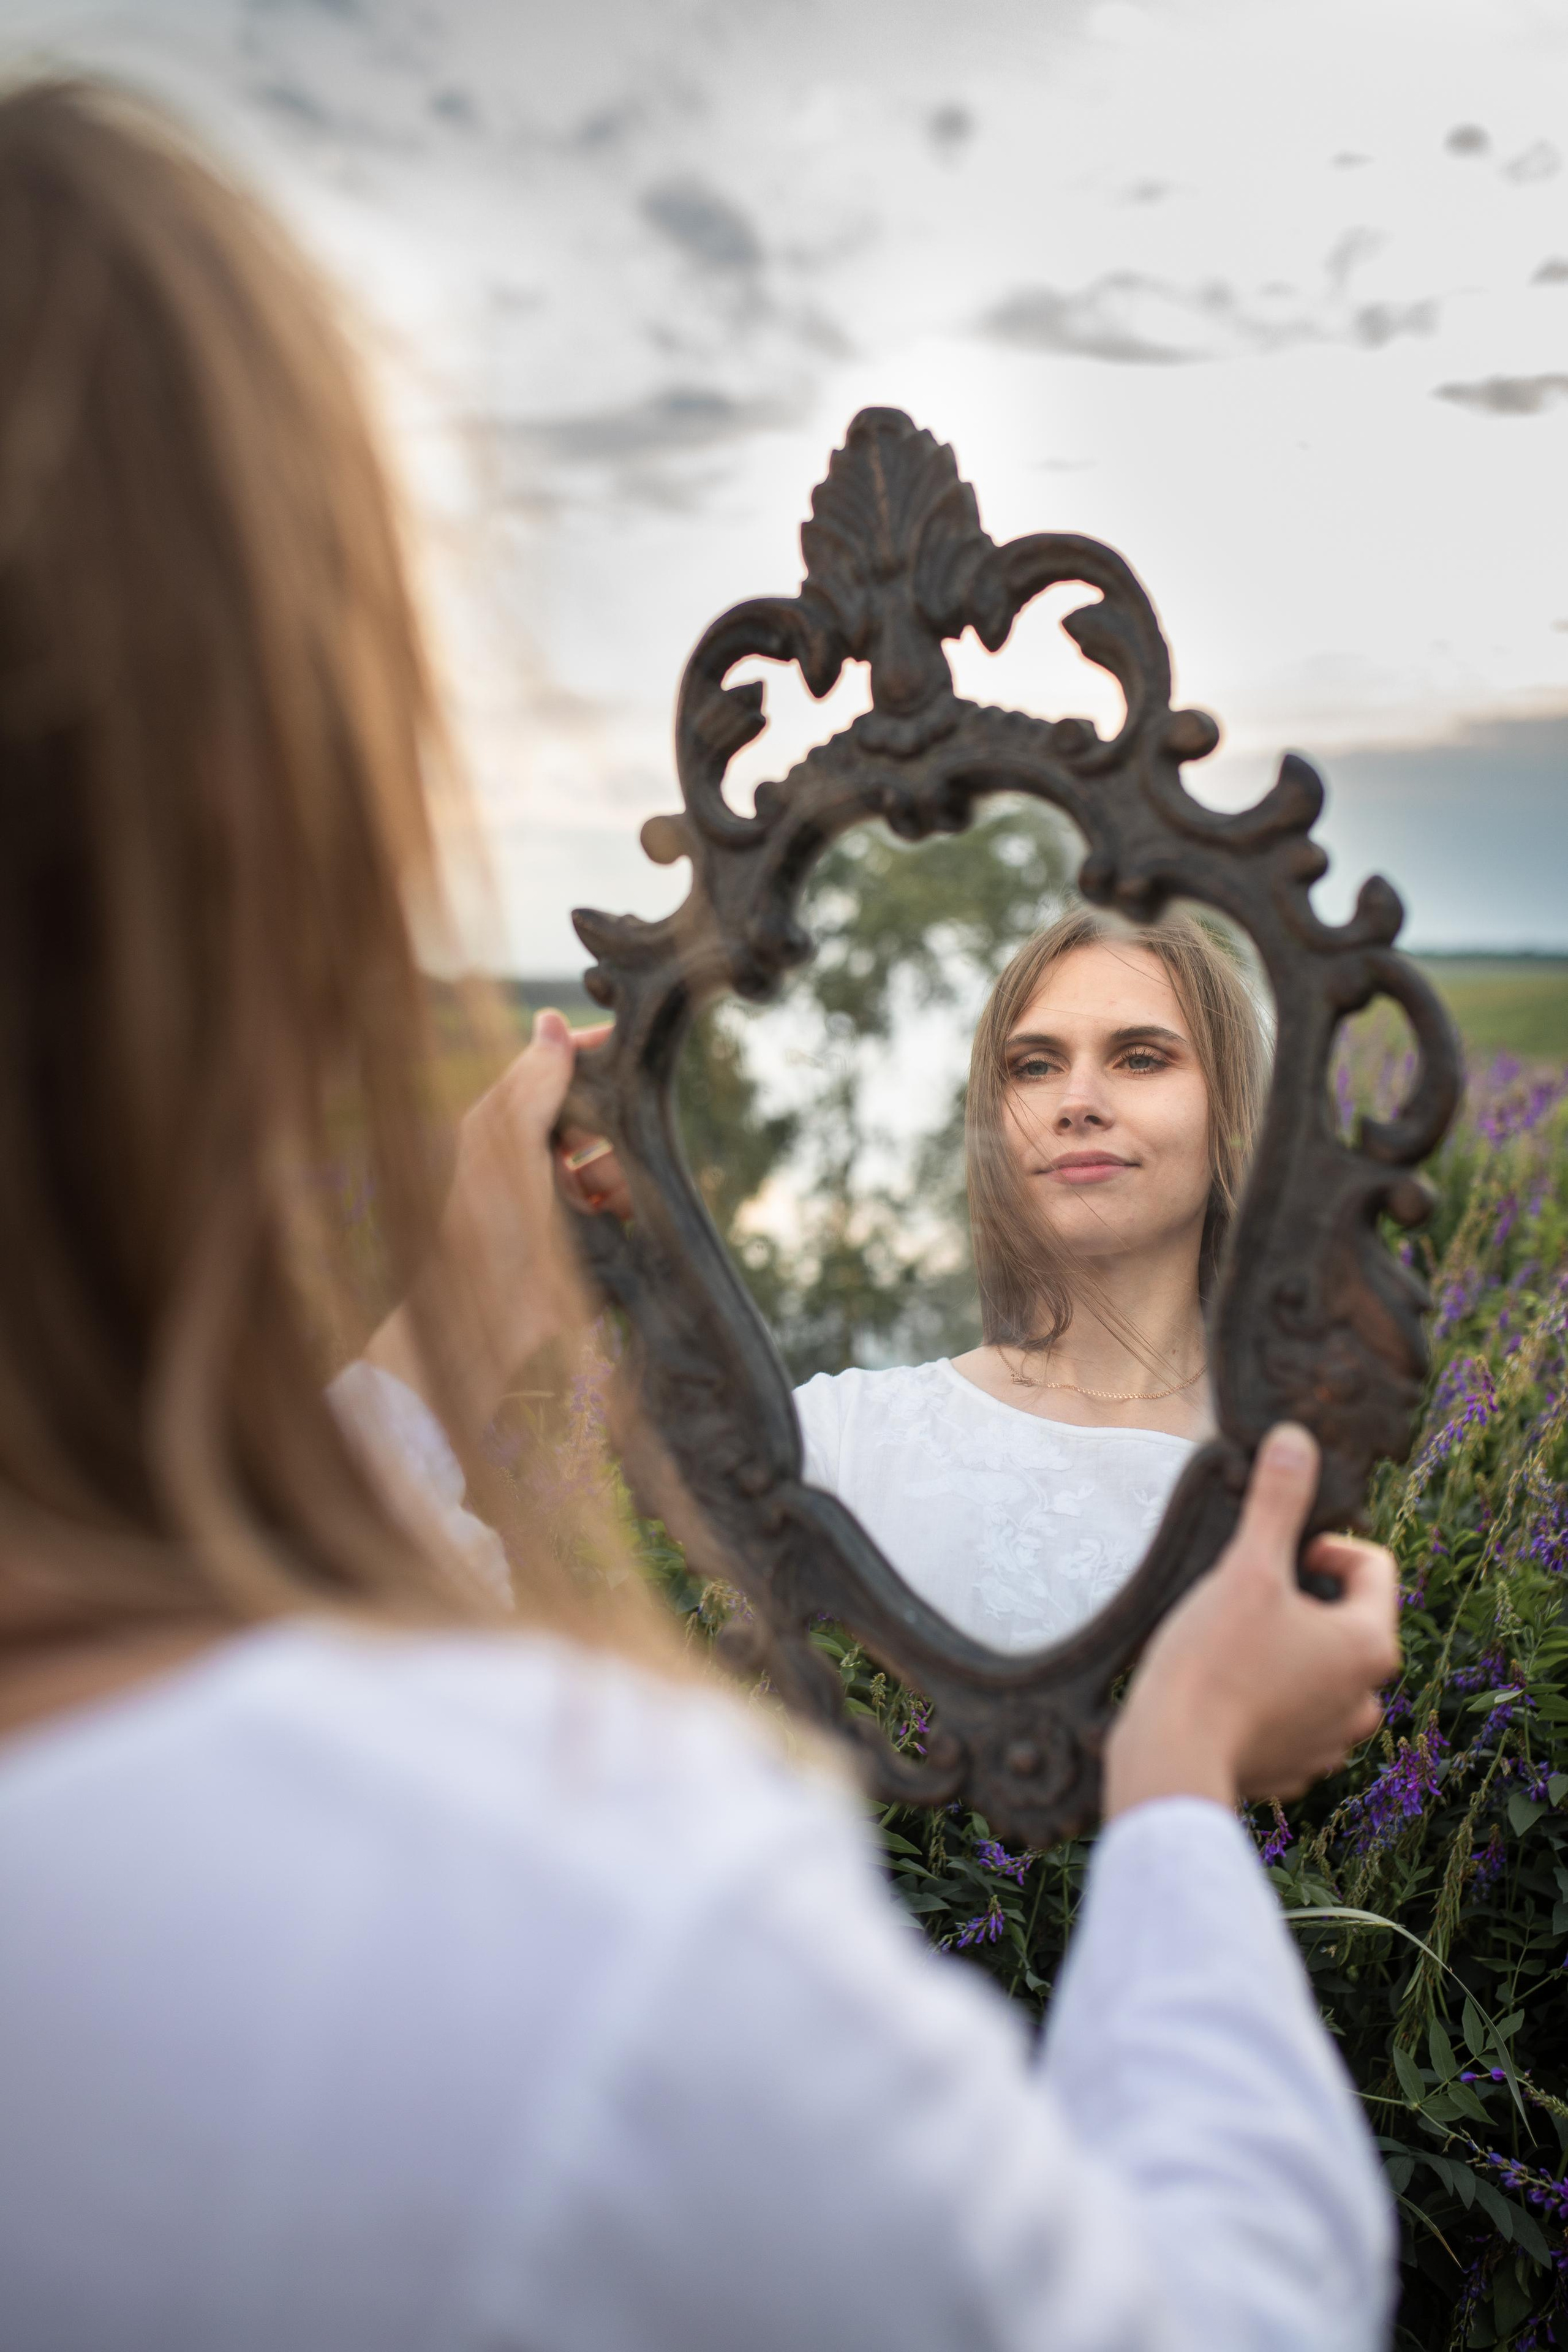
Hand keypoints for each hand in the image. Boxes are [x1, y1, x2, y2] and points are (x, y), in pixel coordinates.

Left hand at [364, 1009, 622, 1435]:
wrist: (483, 1321)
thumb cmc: (484, 1231)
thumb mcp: (508, 1148)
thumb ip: (533, 1087)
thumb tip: (554, 1021)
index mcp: (508, 1122)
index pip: (559, 1067)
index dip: (595, 1057)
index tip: (633, 1048)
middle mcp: (534, 1152)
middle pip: (597, 1113)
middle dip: (619, 1126)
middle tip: (625, 1143)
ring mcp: (560, 1193)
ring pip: (616, 1160)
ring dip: (625, 1173)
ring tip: (613, 1198)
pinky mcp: (584, 1232)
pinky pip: (625, 1204)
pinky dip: (630, 1208)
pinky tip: (622, 1222)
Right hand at [1103, 1424, 1399, 1819]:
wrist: (1172, 1759)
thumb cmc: (1212, 1661)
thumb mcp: (1245, 1568)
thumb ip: (1277, 1503)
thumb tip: (1295, 1438)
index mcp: (1367, 1645)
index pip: (1374, 1568)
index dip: (1325, 1546)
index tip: (1278, 1554)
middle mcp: (1364, 1698)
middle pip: (1349, 1621)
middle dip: (1305, 1601)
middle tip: (1248, 1597)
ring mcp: (1332, 1741)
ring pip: (1323, 1672)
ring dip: (1291, 1651)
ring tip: (1235, 1645)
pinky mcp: (1296, 1768)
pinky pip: (1296, 1717)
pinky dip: (1270, 1698)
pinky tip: (1226, 1691)